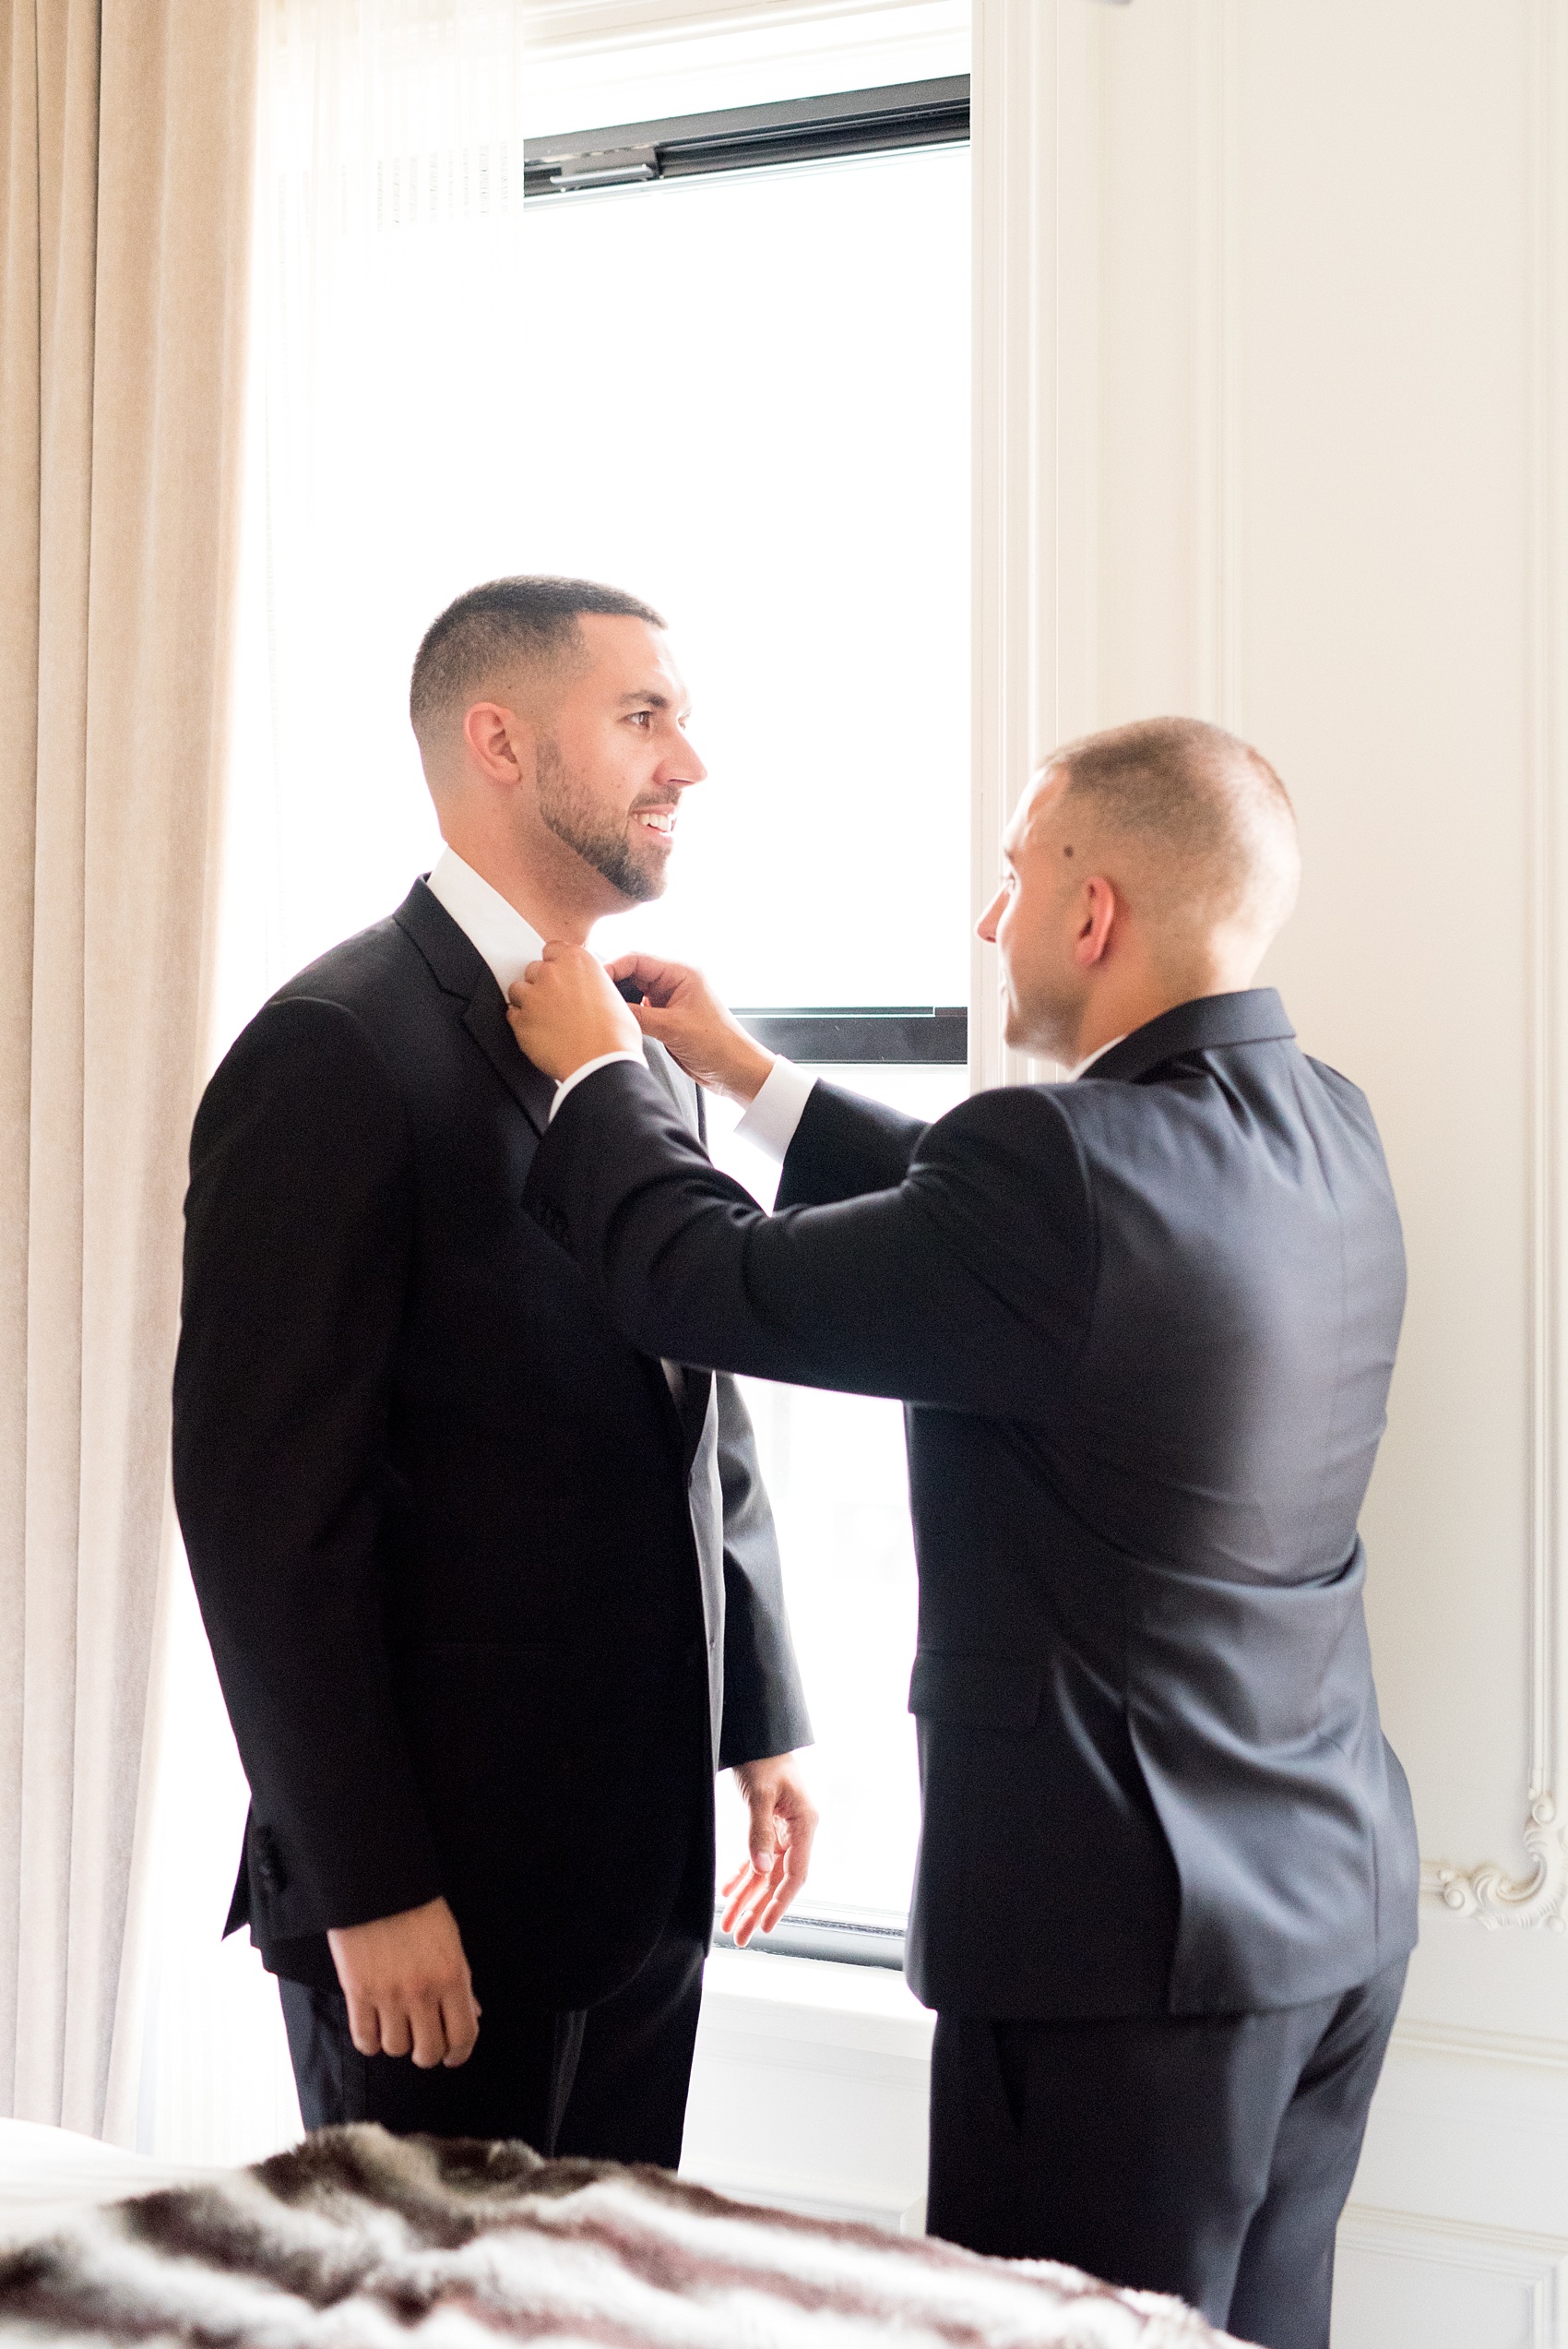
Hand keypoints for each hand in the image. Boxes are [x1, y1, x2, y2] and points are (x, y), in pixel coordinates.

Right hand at [326, 1895, 480, 2067]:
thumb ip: (462, 1984)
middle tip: (424, 2043)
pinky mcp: (358, 1993)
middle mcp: (422, 1992)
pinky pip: (365, 2040)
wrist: (378, 1884)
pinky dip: (370, 2042)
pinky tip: (375, 2028)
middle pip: (428, 2052)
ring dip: (398, 2043)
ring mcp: (388, 1995)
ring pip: (396, 2049)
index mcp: (453, 1977)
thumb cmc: (419, 1910)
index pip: (463, 2036)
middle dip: (428, 2053)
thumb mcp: (452, 1942)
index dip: (459, 2054)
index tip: (453, 2056)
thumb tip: (473, 2015)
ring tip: (398, 2026)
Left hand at [506, 942, 641, 1081]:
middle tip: (556, 1004)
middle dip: (542, 985)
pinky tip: (539, 1034)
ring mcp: (533, 996)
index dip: (555, 965)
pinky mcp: (520, 1020)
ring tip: (545, 1020)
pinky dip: (522, 1023)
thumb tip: (585, 990)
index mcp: (577, 961)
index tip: (559, 977)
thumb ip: (590, 983)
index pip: (552, 949)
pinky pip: (512, 1015)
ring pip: (518, 990)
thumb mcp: (612, 994)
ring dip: (527, 1002)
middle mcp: (552, 973)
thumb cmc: (615, 1035)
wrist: (602, 1063)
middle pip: (534, 969)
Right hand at [608, 955, 774, 1104]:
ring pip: (633, 993)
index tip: (593, 981)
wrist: (736, 1071)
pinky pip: (639, 1011)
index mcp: (681, 972)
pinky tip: (615, 1023)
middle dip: (612, 984)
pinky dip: (627, 1015)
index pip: (637, 959)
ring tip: (600, 1011)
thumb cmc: (719, 1045)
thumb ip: (639, 1016)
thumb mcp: (674, 1028)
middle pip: (632, 973)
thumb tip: (608, 1008)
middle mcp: (674, 982)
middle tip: (592, 998)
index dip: (612, 967)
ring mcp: (669, 1000)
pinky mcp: (666, 1018)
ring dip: (619, 1001)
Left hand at [722, 1754, 817, 1945]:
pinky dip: (742, 1875)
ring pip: (765, 1872)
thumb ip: (760, 1832)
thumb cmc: (765, 1757)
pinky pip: (756, 1857)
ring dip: (747, 1897)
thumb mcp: (760, 1793)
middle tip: (741, 1937)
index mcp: (805, 1823)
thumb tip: (761, 1869)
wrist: (761, 1734)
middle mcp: (798, 1831)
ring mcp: (784, 1830)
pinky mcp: (770, 1825)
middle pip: (778, 1879)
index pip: (795, 1873)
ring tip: (730, 1923)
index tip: (766, 1926)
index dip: (781, 1902)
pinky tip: (728, 1892)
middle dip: (758, 1909)